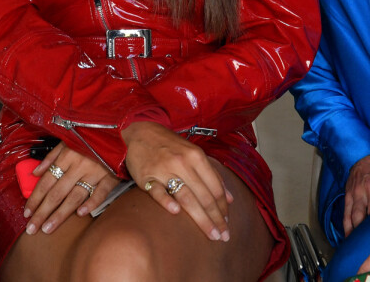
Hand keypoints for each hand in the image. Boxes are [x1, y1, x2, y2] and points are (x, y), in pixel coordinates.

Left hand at [23, 143, 119, 234]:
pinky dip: (91, 203)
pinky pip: (100, 193)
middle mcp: (79, 166)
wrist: (120, 132)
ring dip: (60, 214)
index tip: (27, 212)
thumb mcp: (68, 140)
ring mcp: (95, 173)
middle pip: (57, 193)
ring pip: (75, 197)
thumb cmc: (91, 137)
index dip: (35, 198)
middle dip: (42, 212)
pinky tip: (80, 214)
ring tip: (48, 228)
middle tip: (32, 228)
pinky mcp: (110, 177)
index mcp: (67, 156)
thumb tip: (35, 172)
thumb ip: (51, 157)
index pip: (47, 181)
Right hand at [122, 120, 231, 241]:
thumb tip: (230, 198)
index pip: (215, 187)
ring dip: (201, 218)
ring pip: (186, 197)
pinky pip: (158, 191)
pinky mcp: (146, 176)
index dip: (223, 207)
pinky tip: (175, 212)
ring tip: (211, 234)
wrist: (140, 132)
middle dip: (216, 218)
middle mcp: (182, 163)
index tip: (227, 224)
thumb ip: (212, 174)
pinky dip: (167, 201)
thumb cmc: (169, 145)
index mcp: (196, 157)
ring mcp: (164, 169)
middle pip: (204, 196)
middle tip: (224, 236)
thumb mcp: (193, 153)